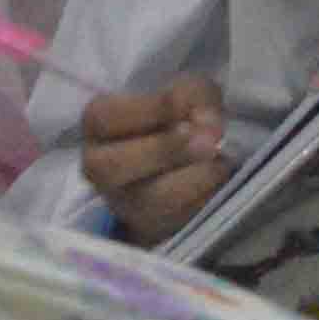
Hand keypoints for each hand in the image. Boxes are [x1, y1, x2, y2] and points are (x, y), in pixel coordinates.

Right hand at [80, 75, 237, 244]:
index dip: (147, 110)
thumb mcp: (184, 92)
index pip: (106, 118)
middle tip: (208, 141)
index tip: (183, 103)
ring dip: (194, 178)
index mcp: (98, 125)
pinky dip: (206, 197)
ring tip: (220, 160)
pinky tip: (219, 177)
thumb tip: (209, 125)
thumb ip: (193, 97)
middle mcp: (100, 168)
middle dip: (165, 150)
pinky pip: (179, 218)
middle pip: (114, 166)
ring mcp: (124, 202)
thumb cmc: (174, 118)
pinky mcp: (152, 227)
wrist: (181, 161)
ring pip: (152, 199)